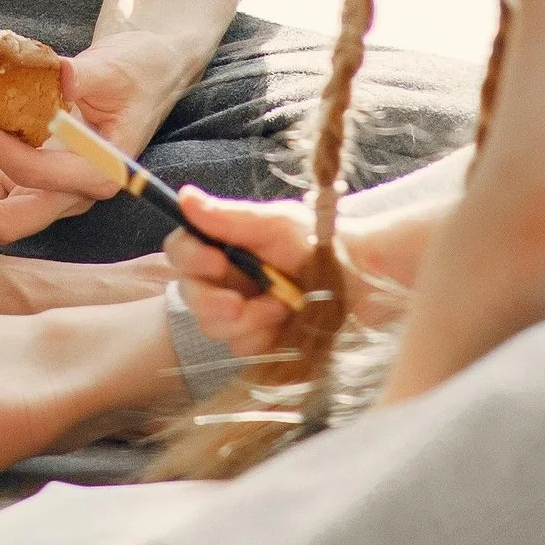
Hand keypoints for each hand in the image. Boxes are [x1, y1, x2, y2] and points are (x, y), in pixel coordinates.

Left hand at [0, 41, 153, 246]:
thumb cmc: (137, 70)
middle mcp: (74, 195)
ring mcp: (53, 195)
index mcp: (99, 173)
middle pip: (9, 225)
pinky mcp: (35, 185)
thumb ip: (78, 74)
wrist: (149, 75)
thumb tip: (54, 72)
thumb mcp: (112, 67)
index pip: (33, 174)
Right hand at [164, 186, 320, 361]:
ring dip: (246, 321)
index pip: (181, 250)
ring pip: (211, 326)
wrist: (363, 281)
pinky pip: (240, 348)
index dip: (190, 258)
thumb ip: (229, 217)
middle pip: (188, 294)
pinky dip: (262, 338)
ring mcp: (239, 312)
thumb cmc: (321, 243)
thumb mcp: (276, 225)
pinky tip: (286, 326)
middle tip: (237, 305)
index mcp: (223, 244)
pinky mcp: (257, 341)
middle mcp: (225, 278)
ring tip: (282, 308)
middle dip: (211, 302)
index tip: (217, 262)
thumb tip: (185, 196)